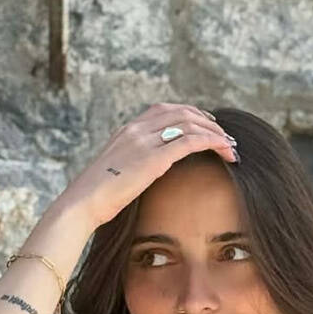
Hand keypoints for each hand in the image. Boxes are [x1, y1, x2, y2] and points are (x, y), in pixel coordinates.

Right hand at [59, 103, 239, 230]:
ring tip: (230, 146)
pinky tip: (225, 151)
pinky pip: (191, 141)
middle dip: (207, 121)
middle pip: (181, 112)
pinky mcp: (154, 158)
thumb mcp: (113, 174)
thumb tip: (139, 175)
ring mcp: (145, 141)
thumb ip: (129, 166)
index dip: (189, 114)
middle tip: (223, 136)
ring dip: (215, 132)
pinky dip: (212, 142)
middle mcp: (136, 129)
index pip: (164, 110)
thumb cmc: (95, 198)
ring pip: (190, 123)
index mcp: (126, 130)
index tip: (204, 126)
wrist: (82, 203)